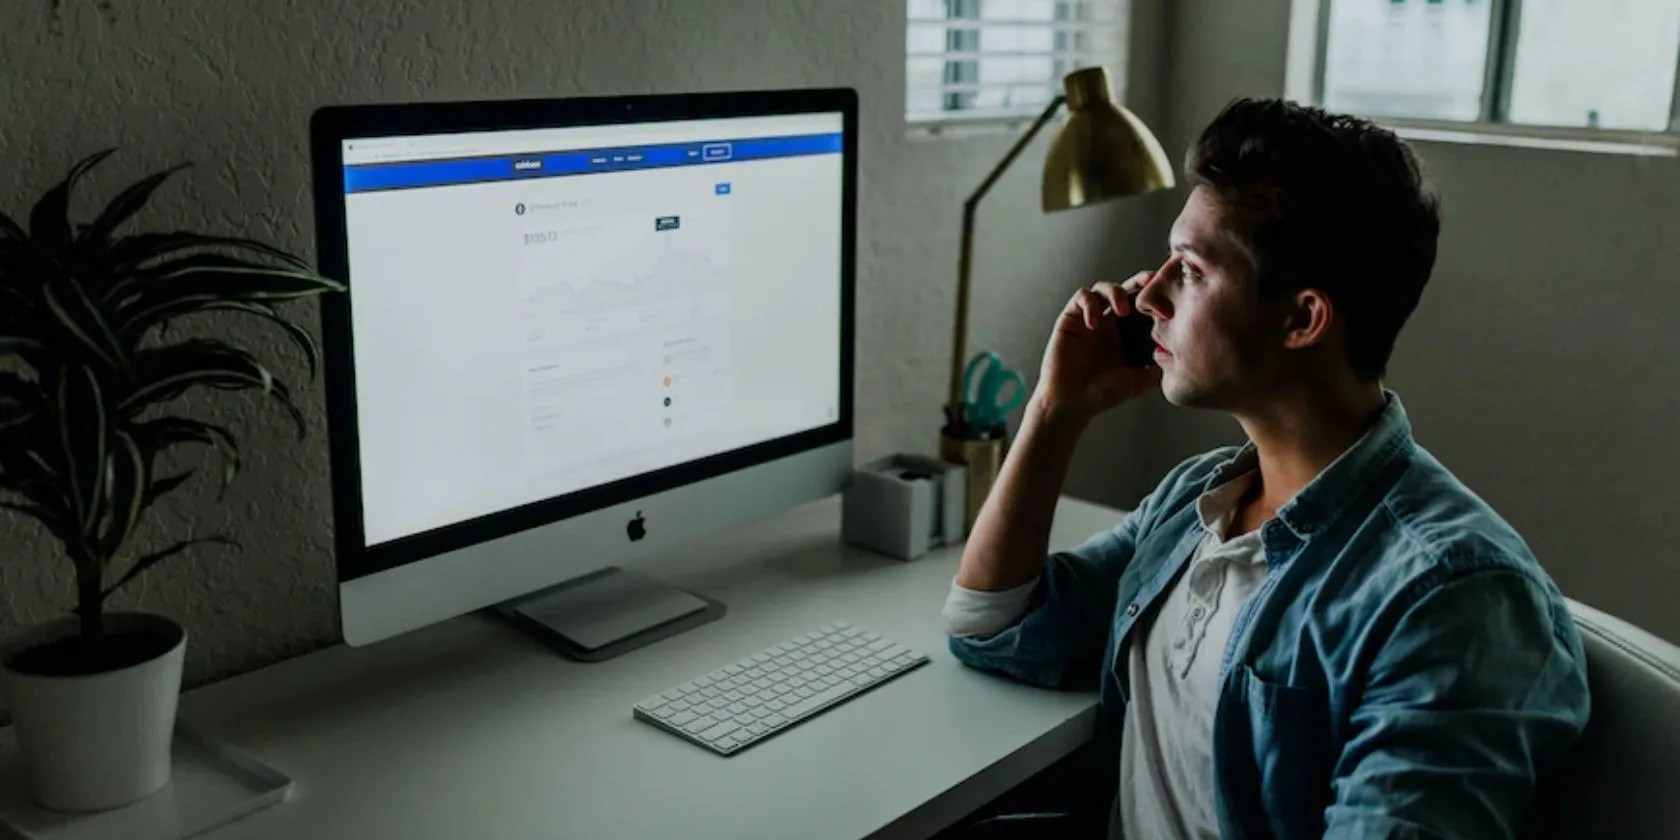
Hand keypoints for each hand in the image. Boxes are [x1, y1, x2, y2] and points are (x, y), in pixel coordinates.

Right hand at [1035, 272, 1161, 422]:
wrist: (1071, 402)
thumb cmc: (1102, 394)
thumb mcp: (1139, 382)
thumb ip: (1157, 368)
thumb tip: (1176, 356)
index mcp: (1128, 333)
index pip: (1145, 306)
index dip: (1156, 298)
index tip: (1169, 303)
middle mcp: (1111, 322)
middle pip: (1128, 288)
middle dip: (1141, 282)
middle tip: (1151, 283)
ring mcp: (1091, 318)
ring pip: (1104, 288)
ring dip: (1115, 292)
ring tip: (1122, 310)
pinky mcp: (1071, 318)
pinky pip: (1081, 297)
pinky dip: (1089, 304)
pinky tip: (1093, 323)